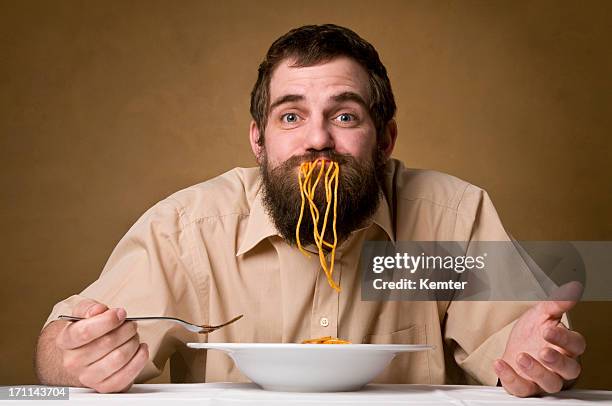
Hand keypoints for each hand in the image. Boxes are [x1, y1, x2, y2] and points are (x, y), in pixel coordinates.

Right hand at [55, 299, 148, 392]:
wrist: (81, 356)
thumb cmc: (86, 332)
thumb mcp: (82, 313)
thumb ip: (89, 308)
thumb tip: (98, 310)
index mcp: (65, 341)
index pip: (85, 332)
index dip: (108, 320)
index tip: (120, 313)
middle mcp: (73, 362)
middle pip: (108, 343)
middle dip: (126, 329)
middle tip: (130, 324)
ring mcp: (88, 377)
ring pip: (119, 358)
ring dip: (133, 342)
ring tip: (133, 336)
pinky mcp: (105, 387)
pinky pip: (127, 375)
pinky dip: (140, 359)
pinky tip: (140, 349)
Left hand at [494, 282, 585, 396]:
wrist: (511, 347)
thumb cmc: (532, 334)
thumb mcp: (540, 314)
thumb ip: (555, 304)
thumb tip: (572, 288)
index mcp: (566, 347)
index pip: (575, 345)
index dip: (564, 338)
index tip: (547, 329)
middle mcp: (559, 367)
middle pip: (570, 370)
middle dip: (557, 361)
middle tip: (543, 351)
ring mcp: (544, 379)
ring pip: (550, 383)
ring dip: (536, 371)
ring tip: (521, 357)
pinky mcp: (526, 387)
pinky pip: (522, 389)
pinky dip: (510, 377)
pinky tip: (500, 363)